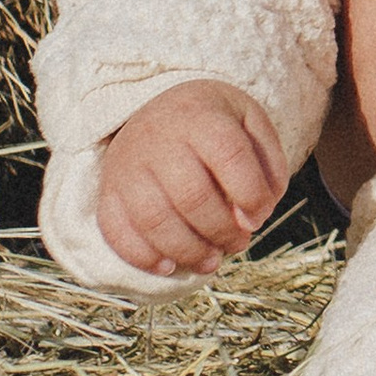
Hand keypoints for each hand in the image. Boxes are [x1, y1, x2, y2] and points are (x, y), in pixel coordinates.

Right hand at [98, 82, 285, 277]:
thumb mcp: (252, 126)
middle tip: (237, 243)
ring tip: (211, 260)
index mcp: (202, 115)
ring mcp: (127, 164)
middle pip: (191, 195)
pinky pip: (116, 230)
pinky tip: (169, 266)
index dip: (251, 195)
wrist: (161, 109)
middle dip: (221, 231)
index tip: (257, 219)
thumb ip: (268, 168)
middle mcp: (159, 137)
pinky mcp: (107, 189)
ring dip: (188, 251)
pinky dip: (143, 257)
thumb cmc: (215, 125)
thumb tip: (254, 217)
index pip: (230, 155)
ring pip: (154, 219)